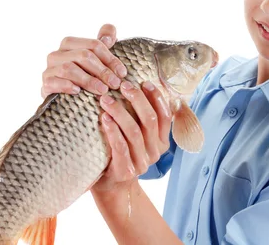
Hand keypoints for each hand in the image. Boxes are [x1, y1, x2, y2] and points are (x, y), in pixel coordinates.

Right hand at [41, 24, 127, 97]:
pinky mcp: (45, 84)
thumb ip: (103, 43)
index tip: (122, 73)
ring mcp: (49, 68)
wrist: (64, 99)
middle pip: (83, 55)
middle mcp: (57, 53)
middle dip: (102, 70)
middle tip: (115, 83)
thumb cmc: (83, 76)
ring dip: (89, 80)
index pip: (94, 45)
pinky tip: (78, 92)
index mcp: (70, 43)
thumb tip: (110, 36)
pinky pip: (54, 82)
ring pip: (69, 69)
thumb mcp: (95, 60)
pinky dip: (67, 86)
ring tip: (103, 90)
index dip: (110, 58)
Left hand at [92, 79, 171, 195]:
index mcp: (162, 141)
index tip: (144, 82)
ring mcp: (142, 162)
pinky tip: (104, 117)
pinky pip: (120, 147)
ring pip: (134, 131)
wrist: (113, 186)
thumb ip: (142, 118)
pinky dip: (112, 130)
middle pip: (150, 120)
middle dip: (137, 99)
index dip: (156, 97)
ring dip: (120, 112)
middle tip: (123, 85)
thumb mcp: (138, 136)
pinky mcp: (126, 170)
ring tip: (106, 99)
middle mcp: (155, 152)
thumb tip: (141, 86)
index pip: (165, 115)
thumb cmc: (123, 152)